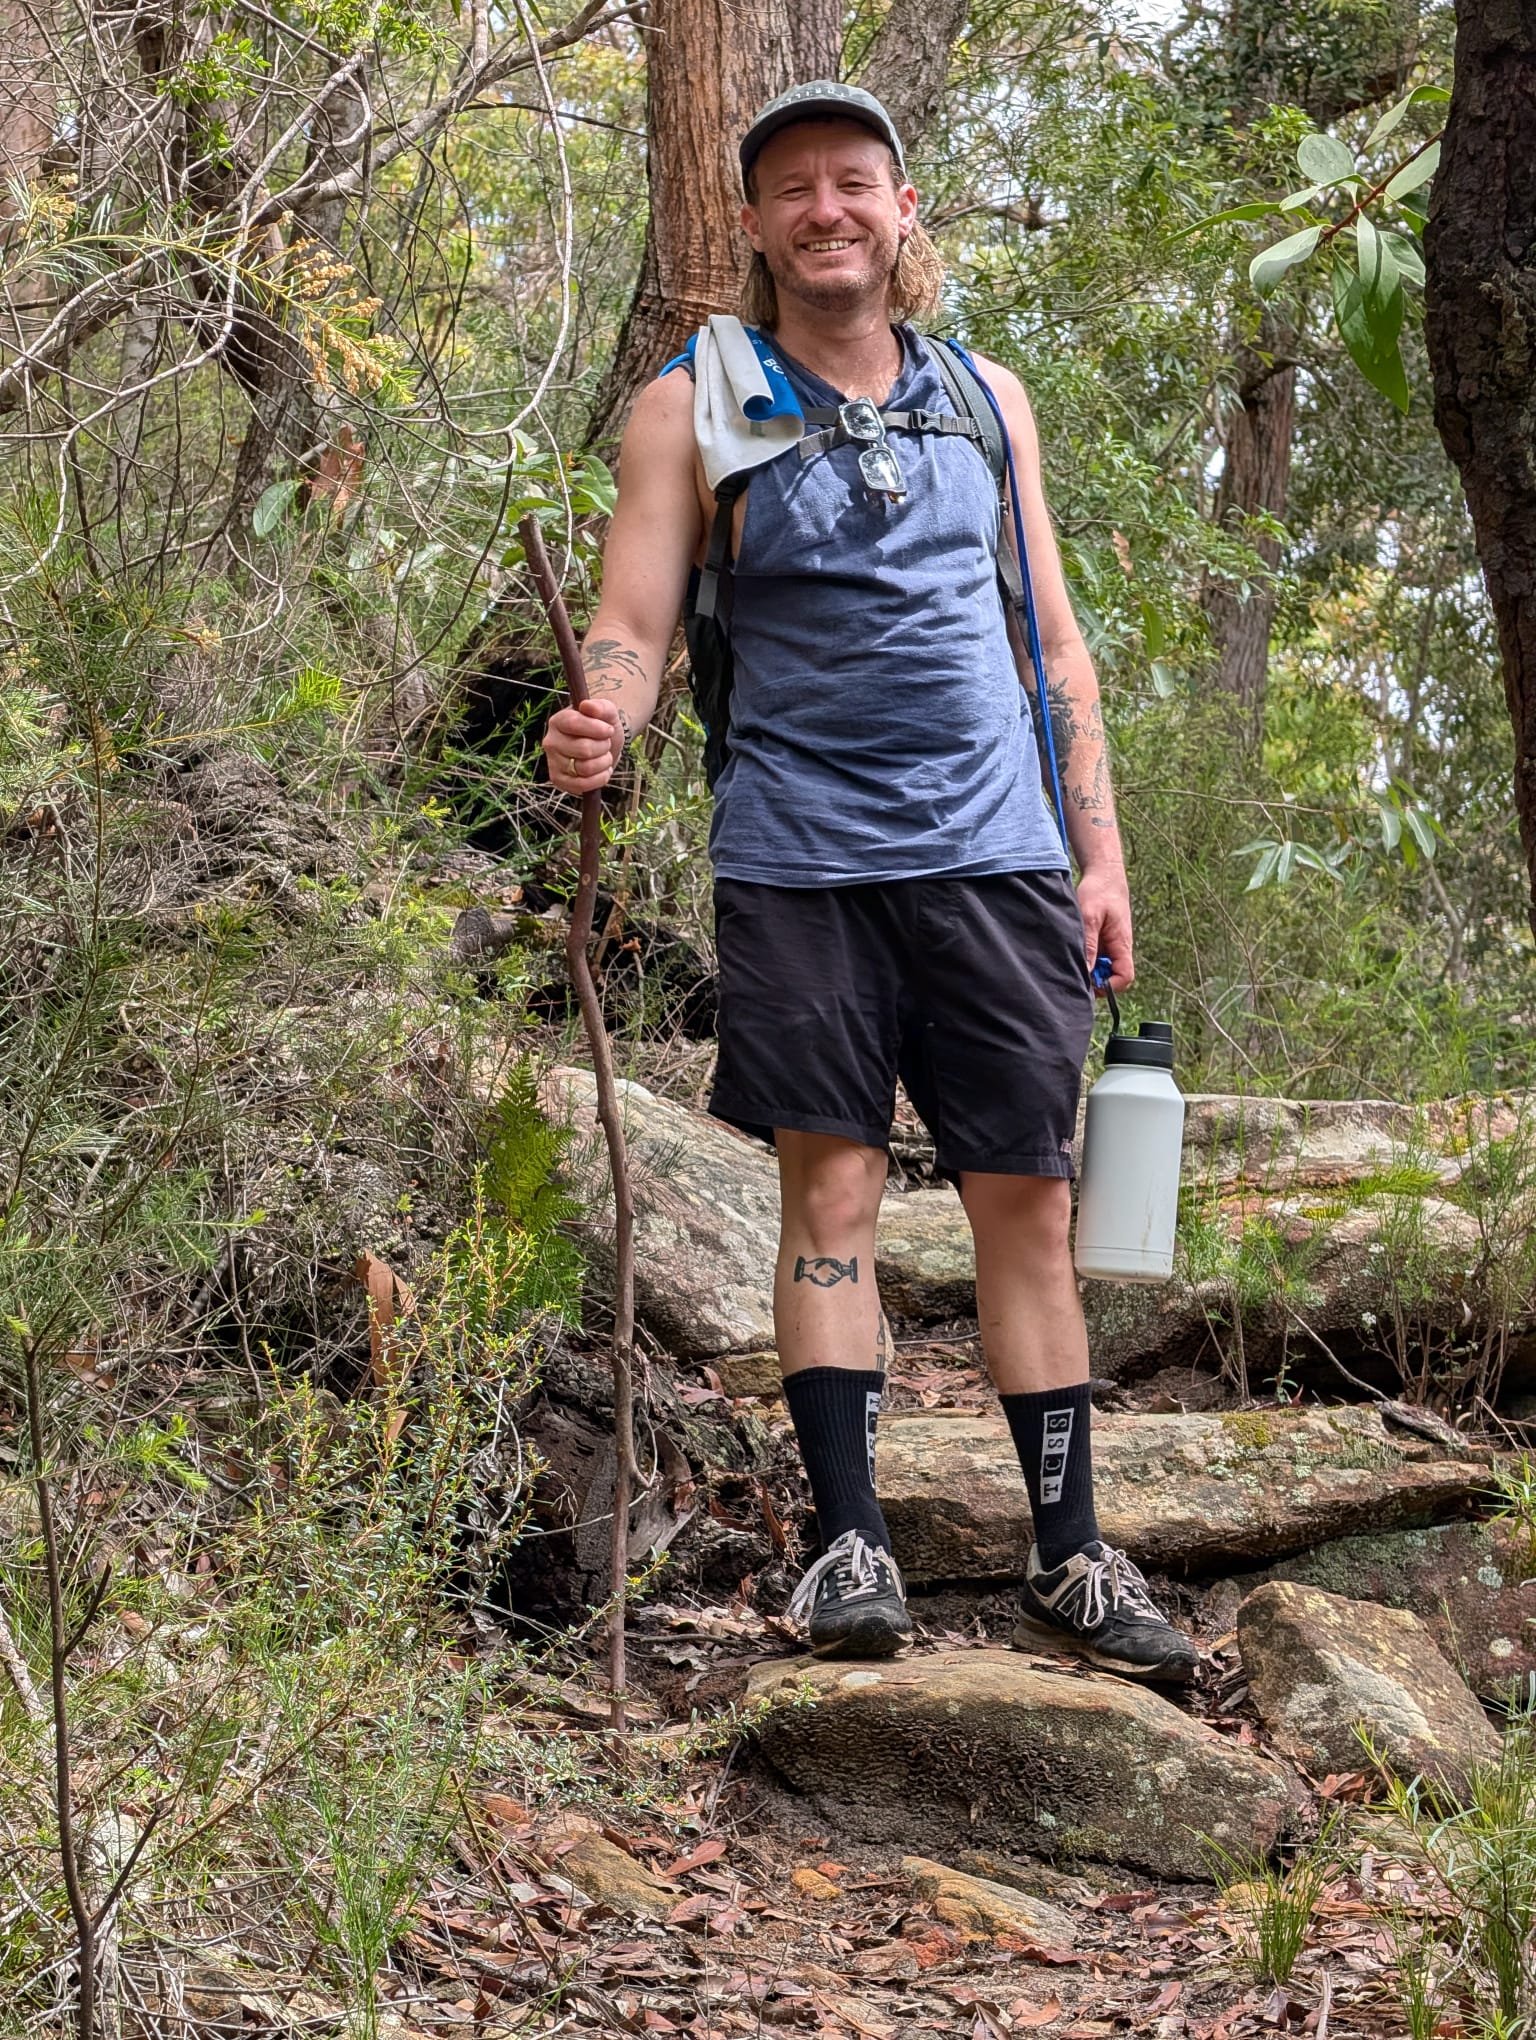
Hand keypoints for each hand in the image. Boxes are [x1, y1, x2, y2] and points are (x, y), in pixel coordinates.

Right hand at [544, 698, 623, 794]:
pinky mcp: (559, 781)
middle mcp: (551, 742)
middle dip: (603, 747)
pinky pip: (582, 785)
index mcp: (558, 721)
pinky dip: (600, 779)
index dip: (597, 728)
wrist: (603, 744)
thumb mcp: (607, 712)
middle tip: (605, 744)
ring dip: (604, 762)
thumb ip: (600, 706)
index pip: (574, 723)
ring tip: (604, 756)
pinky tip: (603, 771)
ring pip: (585, 768)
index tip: (609, 729)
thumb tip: (587, 706)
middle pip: (584, 749)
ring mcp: (553, 763)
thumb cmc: (602, 726)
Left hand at [1077, 863, 1134, 993]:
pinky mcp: (1101, 941)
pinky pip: (1096, 959)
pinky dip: (1086, 960)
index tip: (1090, 982)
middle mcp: (1118, 949)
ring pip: (1103, 970)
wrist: (1103, 875)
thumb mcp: (1090, 917)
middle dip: (1096, 982)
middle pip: (1113, 978)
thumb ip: (1089, 945)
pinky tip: (1072, 953)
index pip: (1125, 977)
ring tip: (1072, 963)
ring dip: (1090, 971)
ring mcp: (1110, 946)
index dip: (1110, 986)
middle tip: (1076, 975)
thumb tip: (1086, 972)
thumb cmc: (1099, 892)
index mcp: (1122, 944)